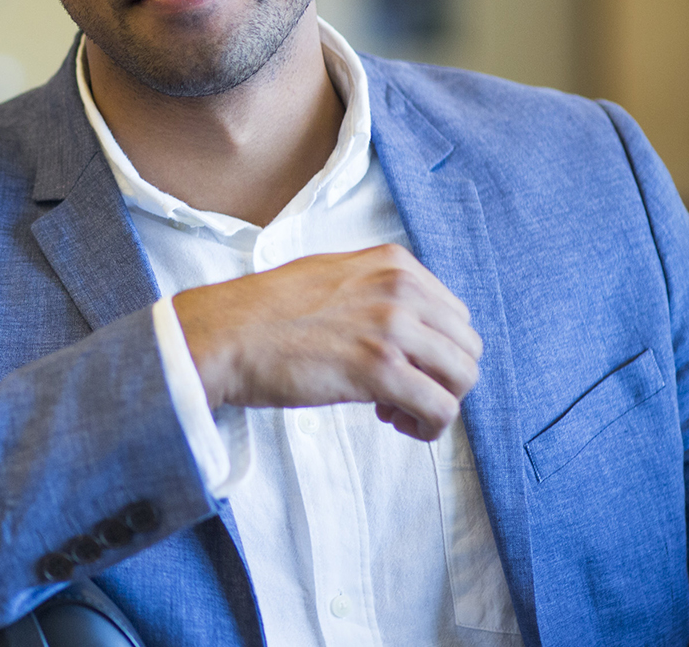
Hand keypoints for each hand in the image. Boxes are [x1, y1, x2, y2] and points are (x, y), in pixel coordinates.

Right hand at [169, 243, 482, 441]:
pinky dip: (427, 425)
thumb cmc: (263, 314)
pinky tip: (396, 422)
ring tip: (398, 410)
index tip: (405, 365)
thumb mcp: (331, 275)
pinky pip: (440, 408)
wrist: (222, 335)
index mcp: (392, 263)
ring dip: (437, 402)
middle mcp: (400, 289)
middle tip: (404, 393)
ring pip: (463, 378)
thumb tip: (408, 325)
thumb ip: (376, 290)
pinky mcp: (381, 370)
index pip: (454, 314)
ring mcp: (392, 328)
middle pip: (466, 346)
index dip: (434, 349)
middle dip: (442, 377)